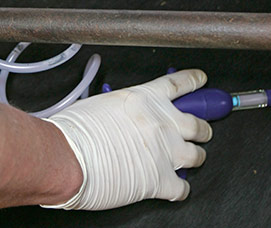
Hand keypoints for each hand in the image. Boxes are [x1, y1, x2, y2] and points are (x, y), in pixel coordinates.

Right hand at [44, 69, 212, 209]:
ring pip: (197, 155)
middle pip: (197, 123)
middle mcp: (161, 122)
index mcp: (146, 98)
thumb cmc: (77, 129)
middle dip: (202, 128)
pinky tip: (175, 186)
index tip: (201, 80)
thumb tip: (130, 114)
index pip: (179, 84)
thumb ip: (127, 107)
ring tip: (188, 158)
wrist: (68, 156)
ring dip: (193, 157)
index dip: (195, 81)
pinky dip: (180, 189)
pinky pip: (182, 188)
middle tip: (200, 130)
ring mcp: (164, 152)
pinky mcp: (160, 180)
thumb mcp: (104, 102)